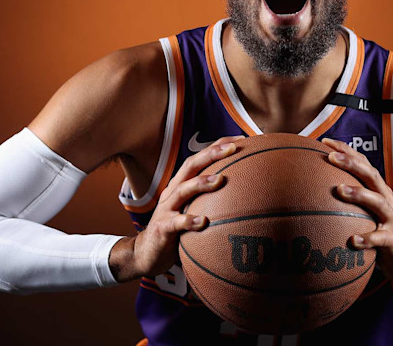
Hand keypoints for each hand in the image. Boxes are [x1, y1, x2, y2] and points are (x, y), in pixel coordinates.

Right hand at [112, 136, 241, 280]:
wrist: (146, 254)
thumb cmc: (177, 231)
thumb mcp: (193, 210)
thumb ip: (211, 200)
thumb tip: (246, 196)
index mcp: (182, 184)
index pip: (200, 158)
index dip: (218, 146)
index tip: (240, 139)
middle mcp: (173, 191)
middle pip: (191, 166)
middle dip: (211, 154)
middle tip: (232, 148)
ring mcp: (166, 208)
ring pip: (183, 190)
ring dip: (201, 183)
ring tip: (220, 180)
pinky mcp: (163, 228)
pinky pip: (176, 223)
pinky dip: (189, 221)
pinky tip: (203, 221)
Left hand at [322, 138, 392, 288]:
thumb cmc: (381, 233)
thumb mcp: (367, 213)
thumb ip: (349, 202)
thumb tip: (315, 193)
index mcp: (379, 191)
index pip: (363, 164)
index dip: (346, 151)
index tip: (324, 142)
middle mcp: (387, 200)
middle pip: (371, 176)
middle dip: (352, 163)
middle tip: (331, 157)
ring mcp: (392, 219)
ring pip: (377, 202)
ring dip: (358, 194)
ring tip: (339, 189)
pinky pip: (381, 238)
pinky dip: (367, 239)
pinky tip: (352, 240)